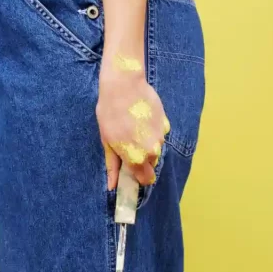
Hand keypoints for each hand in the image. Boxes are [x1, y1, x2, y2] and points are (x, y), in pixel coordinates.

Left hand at [96, 60, 169, 189]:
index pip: (146, 179)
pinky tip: (141, 120)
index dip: (139, 177)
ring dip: (147, 145)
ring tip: (132, 129)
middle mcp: (153, 151)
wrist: (124, 85)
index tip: (131, 171)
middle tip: (128, 146)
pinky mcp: (165, 123)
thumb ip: (113, 165)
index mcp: (137, 158)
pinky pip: (160, 135)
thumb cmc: (110, 113)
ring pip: (155, 149)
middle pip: (151, 164)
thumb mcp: (107, 142)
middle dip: (142, 160)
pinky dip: (152, 132)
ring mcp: (161, 136)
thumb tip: (112, 185)